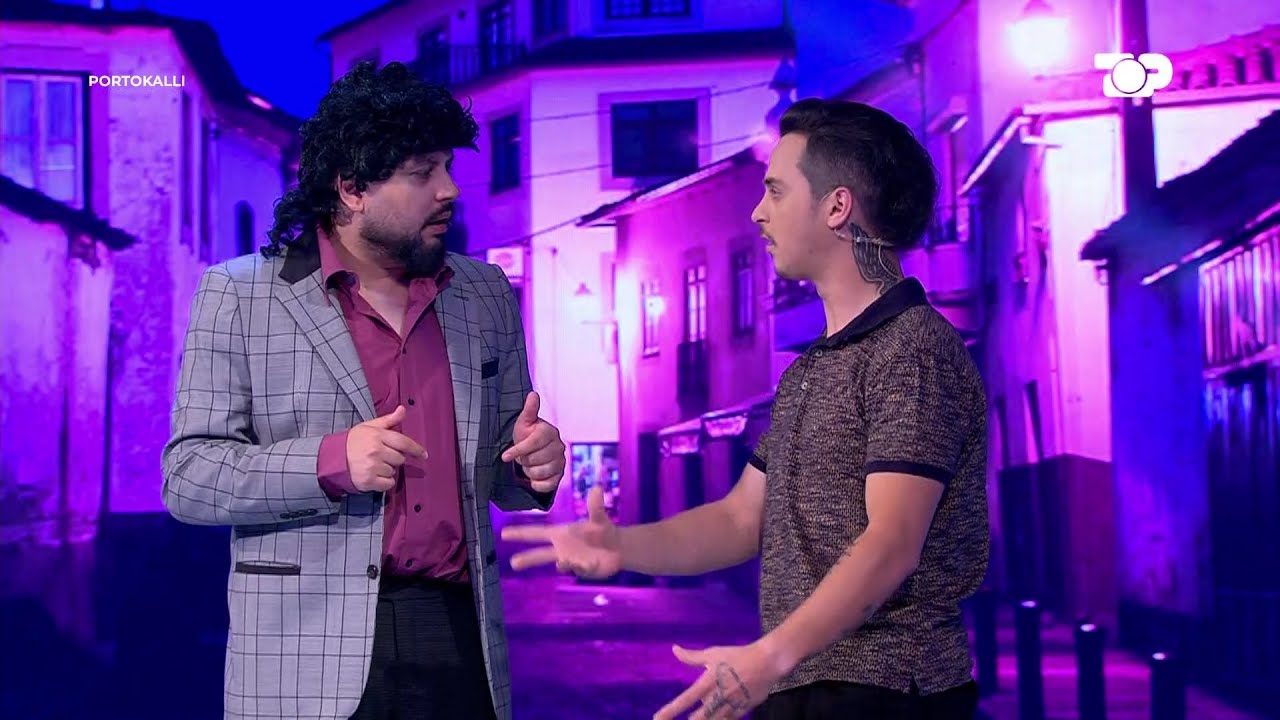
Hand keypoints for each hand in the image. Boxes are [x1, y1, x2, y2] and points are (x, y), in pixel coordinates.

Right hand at [346, 405, 426, 492]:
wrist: (334, 458)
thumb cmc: (354, 441)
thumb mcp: (370, 426)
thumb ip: (389, 420)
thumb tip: (403, 409)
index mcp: (378, 436)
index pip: (403, 442)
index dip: (416, 449)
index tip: (424, 455)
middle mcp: (376, 451)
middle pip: (400, 459)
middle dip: (394, 458)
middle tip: (382, 456)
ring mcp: (372, 467)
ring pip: (393, 472)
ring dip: (388, 470)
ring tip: (375, 465)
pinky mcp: (368, 481)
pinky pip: (388, 484)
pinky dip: (385, 482)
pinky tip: (375, 475)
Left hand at [500, 391, 565, 493]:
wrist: (533, 451)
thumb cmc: (526, 435)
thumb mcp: (524, 422)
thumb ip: (529, 410)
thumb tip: (533, 394)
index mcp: (550, 432)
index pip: (533, 443)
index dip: (518, 450)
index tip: (505, 456)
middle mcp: (559, 447)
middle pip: (535, 460)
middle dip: (524, 460)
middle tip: (523, 455)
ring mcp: (561, 462)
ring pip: (540, 473)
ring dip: (529, 471)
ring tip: (529, 463)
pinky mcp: (560, 476)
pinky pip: (547, 485)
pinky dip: (537, 483)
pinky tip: (533, 477)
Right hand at [501, 485, 621, 577]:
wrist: (618, 547)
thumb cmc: (603, 529)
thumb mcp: (599, 517)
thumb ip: (595, 506)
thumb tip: (597, 488)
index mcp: (561, 533)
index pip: (537, 533)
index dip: (520, 532)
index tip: (504, 532)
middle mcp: (562, 548)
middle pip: (540, 554)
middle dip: (527, 558)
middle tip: (513, 563)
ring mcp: (570, 560)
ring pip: (559, 565)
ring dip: (561, 565)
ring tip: (564, 562)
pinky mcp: (580, 569)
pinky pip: (578, 570)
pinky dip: (582, 568)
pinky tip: (590, 564)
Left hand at [653, 642, 787, 719]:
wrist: (766, 662)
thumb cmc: (737, 656)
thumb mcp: (713, 654)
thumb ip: (691, 657)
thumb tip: (674, 649)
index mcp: (707, 682)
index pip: (684, 699)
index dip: (670, 711)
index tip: (657, 718)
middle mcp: (717, 697)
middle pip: (698, 718)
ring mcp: (730, 706)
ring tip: (695, 719)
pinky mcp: (742, 712)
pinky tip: (714, 719)